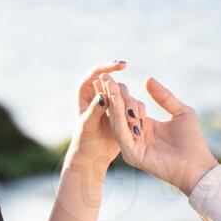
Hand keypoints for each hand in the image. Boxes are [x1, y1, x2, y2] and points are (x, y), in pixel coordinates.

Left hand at [63, 60, 128, 175]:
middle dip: (122, 91)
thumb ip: (94, 109)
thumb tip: (103, 95)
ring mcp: (111, 101)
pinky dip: (136, 112)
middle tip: (129, 104)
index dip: (109, 66)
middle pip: (114, 81)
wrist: (92, 155)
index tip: (122, 65)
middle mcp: (99, 93)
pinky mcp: (122, 111)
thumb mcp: (87, 124)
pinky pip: (133, 105)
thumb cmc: (84, 140)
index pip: (97, 71)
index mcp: (85, 91)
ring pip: (126, 93)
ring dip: (130, 104)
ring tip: (131, 120)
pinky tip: (135, 124)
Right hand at [102, 75, 218, 194]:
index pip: (128, 107)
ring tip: (109, 83)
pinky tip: (116, 101)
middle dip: (113, 93)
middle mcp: (136, 136)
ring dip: (113, 101)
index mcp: (145, 127)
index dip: (121, 92)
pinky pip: (122, 132)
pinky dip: (118, 115)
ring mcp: (132, 146)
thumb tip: (147, 79)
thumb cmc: (193, 141)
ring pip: (118, 121)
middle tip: (105, 75)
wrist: (198, 166)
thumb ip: (164, 97)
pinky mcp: (132, 154)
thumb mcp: (181, 112)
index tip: (112, 75)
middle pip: (120, 112)